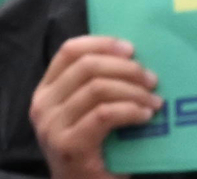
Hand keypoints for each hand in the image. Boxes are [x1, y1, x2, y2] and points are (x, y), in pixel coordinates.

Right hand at [30, 36, 161, 178]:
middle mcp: (43, 107)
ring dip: (133, 91)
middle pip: (87, 66)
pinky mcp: (69, 146)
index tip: (131, 49)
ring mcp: (52, 128)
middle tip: (151, 79)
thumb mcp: (87, 112)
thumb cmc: (92, 152)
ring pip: (97, 88)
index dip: (102, 43)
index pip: (69, 51)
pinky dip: (130, 110)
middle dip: (125, 68)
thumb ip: (97, 86)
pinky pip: (104, 114)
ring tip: (154, 101)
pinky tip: (145, 116)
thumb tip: (133, 55)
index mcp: (46, 92)